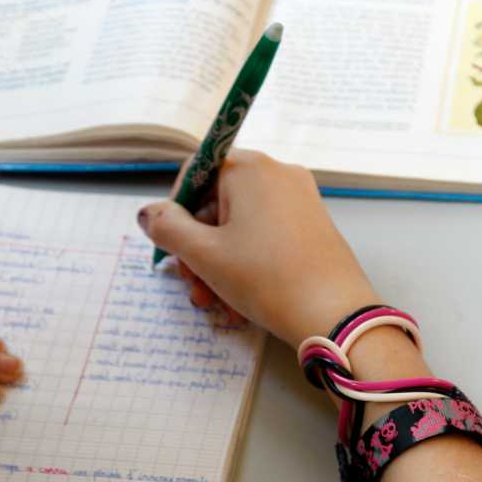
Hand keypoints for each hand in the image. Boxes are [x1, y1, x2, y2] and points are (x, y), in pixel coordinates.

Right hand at [138, 150, 377, 348]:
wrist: (333, 313)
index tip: (170, 245)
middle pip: (217, 201)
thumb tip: (148, 213)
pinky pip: (265, 235)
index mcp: (249, 168)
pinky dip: (245, 261)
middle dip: (197, 246)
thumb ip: (168, 229)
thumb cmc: (265, 278)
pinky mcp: (312, 224)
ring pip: (240, 224)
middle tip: (190, 283)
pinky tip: (238, 298)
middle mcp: (277, 173)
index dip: (175, 208)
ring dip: (217, 261)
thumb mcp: (205, 255)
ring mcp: (299, 198)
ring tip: (212, 301)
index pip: (196, 171)